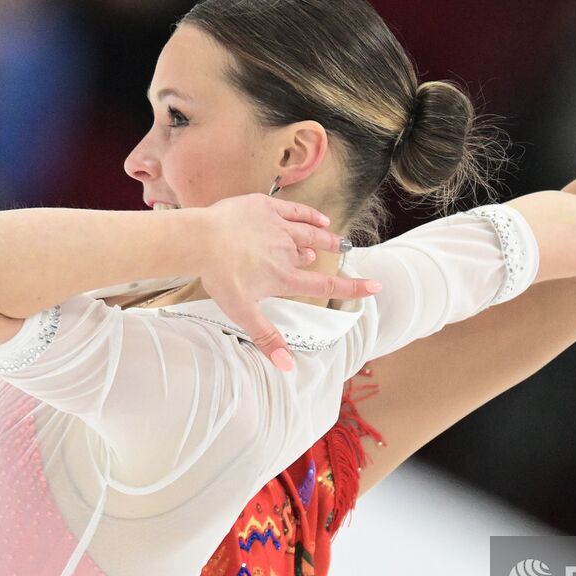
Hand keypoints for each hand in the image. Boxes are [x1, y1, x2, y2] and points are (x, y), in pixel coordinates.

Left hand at [195, 192, 381, 370]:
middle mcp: (287, 251)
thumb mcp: (242, 312)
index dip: (353, 286)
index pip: (326, 284)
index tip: (375, 285)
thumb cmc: (219, 275)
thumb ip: (267, 338)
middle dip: (333, 252)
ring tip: (334, 238)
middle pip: (317, 252)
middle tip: (344, 250)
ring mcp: (278, 227)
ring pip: (308, 232)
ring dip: (323, 236)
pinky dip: (310, 215)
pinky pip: (296, 211)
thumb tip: (288, 367)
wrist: (200, 240)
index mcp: (284, 277)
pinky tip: (320, 219)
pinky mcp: (266, 208)